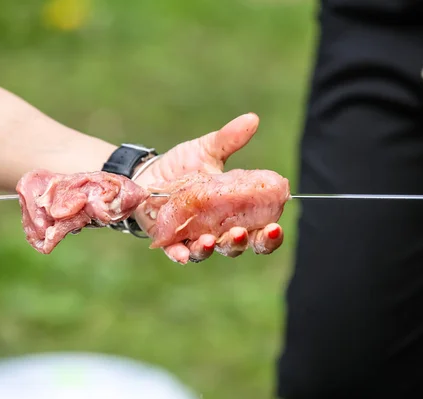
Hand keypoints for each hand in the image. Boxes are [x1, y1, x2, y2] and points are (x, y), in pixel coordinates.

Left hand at [133, 113, 284, 263]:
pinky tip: (183, 254)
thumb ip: (228, 140)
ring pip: (208, 251)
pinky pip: (177, 253)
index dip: (269, 234)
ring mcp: (193, 237)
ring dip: (212, 248)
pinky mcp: (169, 240)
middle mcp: (217, 230)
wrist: (147, 174)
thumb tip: (252, 119)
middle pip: (237, 246)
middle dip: (245, 242)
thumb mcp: (205, 150)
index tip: (275, 226)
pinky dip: (181, 255)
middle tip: (247, 233)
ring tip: (212, 239)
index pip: (258, 229)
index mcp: (234, 213)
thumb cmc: (181, 166)